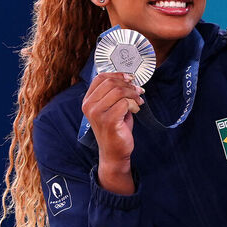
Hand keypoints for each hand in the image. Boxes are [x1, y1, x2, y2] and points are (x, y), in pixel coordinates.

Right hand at [81, 72, 142, 192]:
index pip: (100, 78)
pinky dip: (134, 105)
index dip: (117, 74)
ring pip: (119, 91)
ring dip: (133, 95)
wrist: (114, 152)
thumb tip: (128, 78)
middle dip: (129, 85)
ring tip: (138, 102)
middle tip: (138, 92)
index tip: (130, 78)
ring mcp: (97, 114)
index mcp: (88, 100)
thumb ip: (115, 93)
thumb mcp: (112, 107)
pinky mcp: (108, 121)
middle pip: (111, 83)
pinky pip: (124, 103)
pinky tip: (135, 110)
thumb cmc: (115, 129)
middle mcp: (89, 106)